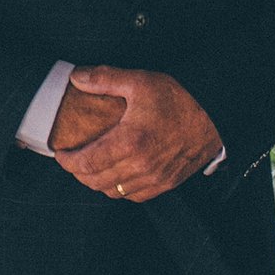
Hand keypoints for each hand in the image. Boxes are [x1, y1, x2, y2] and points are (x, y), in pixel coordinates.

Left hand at [52, 66, 222, 203]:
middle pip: (97, 181)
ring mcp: (156, 178)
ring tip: (89, 167)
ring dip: (97, 182)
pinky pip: (135, 196)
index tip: (60, 154)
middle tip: (71, 160)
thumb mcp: (139, 81)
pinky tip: (115, 176)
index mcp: (130, 142)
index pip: (87, 163)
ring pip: (114, 192)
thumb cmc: (178, 98)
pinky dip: (119, 189)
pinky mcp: (167, 183)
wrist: (214, 115)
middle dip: (78, 173)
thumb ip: (104, 79)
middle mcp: (141, 166)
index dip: (67, 162)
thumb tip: (77, 77)